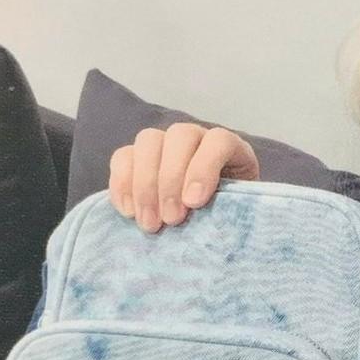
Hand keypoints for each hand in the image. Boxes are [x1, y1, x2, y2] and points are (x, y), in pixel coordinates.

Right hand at [108, 123, 260, 232]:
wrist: (207, 220)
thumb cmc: (227, 217)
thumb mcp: (237, 212)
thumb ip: (230, 210)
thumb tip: (215, 221)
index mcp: (229, 148)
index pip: (219, 141)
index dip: (204, 168)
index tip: (194, 202)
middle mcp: (196, 138)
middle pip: (180, 136)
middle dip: (171, 180)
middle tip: (171, 219)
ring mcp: (165, 142)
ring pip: (148, 141)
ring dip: (145, 184)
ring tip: (149, 222)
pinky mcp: (138, 155)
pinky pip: (122, 157)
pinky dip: (122, 184)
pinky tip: (128, 212)